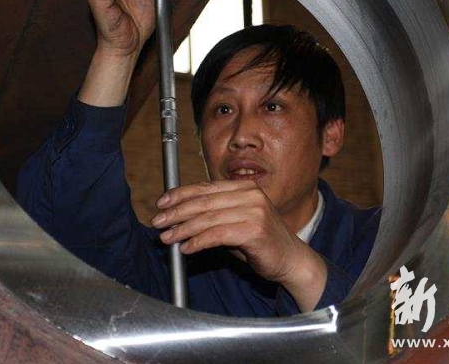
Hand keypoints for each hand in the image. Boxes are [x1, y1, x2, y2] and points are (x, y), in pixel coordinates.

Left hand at [151, 180, 327, 310]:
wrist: (290, 259)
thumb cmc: (259, 242)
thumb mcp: (235, 221)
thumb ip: (213, 214)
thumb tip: (178, 216)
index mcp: (244, 188)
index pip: (205, 187)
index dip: (180, 194)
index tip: (162, 203)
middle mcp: (250, 195)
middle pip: (203, 202)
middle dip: (176, 212)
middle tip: (158, 222)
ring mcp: (254, 211)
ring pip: (207, 218)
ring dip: (183, 229)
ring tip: (167, 238)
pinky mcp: (254, 230)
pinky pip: (217, 235)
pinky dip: (198, 242)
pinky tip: (186, 249)